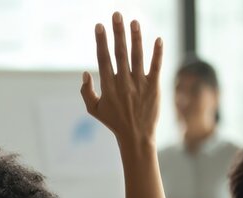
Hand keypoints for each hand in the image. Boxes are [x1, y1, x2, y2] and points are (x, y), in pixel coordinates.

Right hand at [81, 12, 162, 145]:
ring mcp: (140, 84)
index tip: (99, 26)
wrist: (136, 137)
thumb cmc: (114, 122)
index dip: (101, 41)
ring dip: (136, 38)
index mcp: (108, 86)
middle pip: (120, 53)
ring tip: (134, 21)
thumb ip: (86, 92)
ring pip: (137, 56)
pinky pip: (156, 67)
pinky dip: (157, 53)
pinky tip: (158, 39)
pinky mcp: (154, 87)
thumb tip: (84, 73)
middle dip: (118, 32)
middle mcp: (124, 83)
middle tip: (117, 14)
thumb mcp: (94, 110)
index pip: (104, 59)